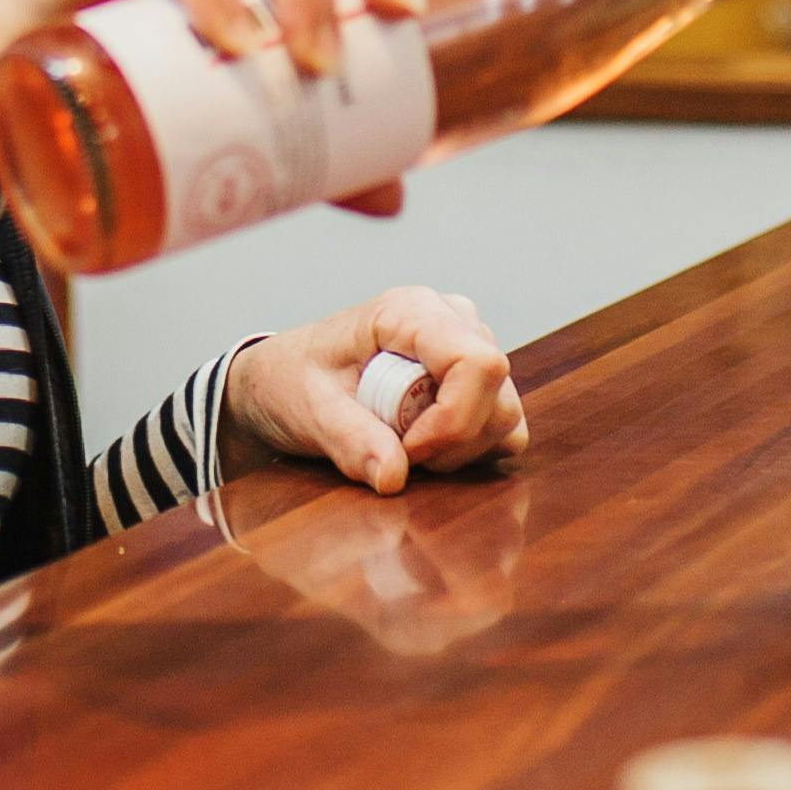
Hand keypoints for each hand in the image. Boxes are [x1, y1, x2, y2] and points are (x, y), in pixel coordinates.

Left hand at [223, 287, 525, 493]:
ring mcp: (469, 347)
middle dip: (454, 442)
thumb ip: (349, 439)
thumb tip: (393, 477)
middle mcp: (452, 319)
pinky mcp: (474, 379)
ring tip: (405, 447)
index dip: (454, 420)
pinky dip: (470, 449)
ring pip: (505, 414)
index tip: (408, 451)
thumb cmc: (292, 379)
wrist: (284, 377)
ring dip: (462, 449)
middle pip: (498, 394)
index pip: (478, 363)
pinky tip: (424, 445)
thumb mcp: (308, 409)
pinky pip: (501, 424)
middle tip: (397, 453)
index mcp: (411, 311)